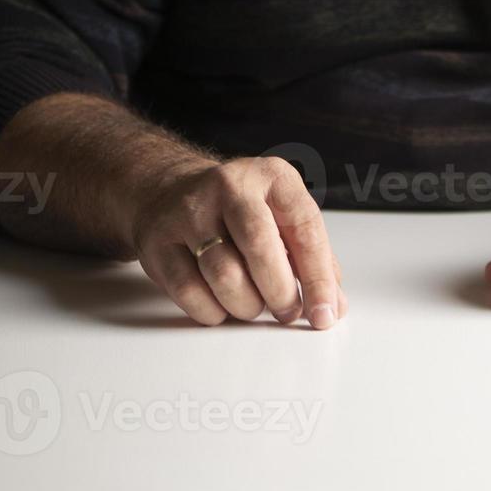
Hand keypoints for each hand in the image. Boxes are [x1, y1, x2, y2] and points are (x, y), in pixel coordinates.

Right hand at [128, 156, 346, 327]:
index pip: (305, 228)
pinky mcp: (158, 240)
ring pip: (225, 275)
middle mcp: (229, 186)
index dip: (319, 277)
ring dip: (247, 306)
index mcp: (272, 177)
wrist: (168, 191)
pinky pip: (190, 292)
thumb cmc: (240, 213)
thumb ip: (314, 260)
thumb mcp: (283, 218)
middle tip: (287, 312)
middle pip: (260, 248)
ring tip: (254, 306)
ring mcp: (188, 211)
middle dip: (281, 293)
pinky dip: (213, 312)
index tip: (325, 313)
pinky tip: (221, 305)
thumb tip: (333, 307)